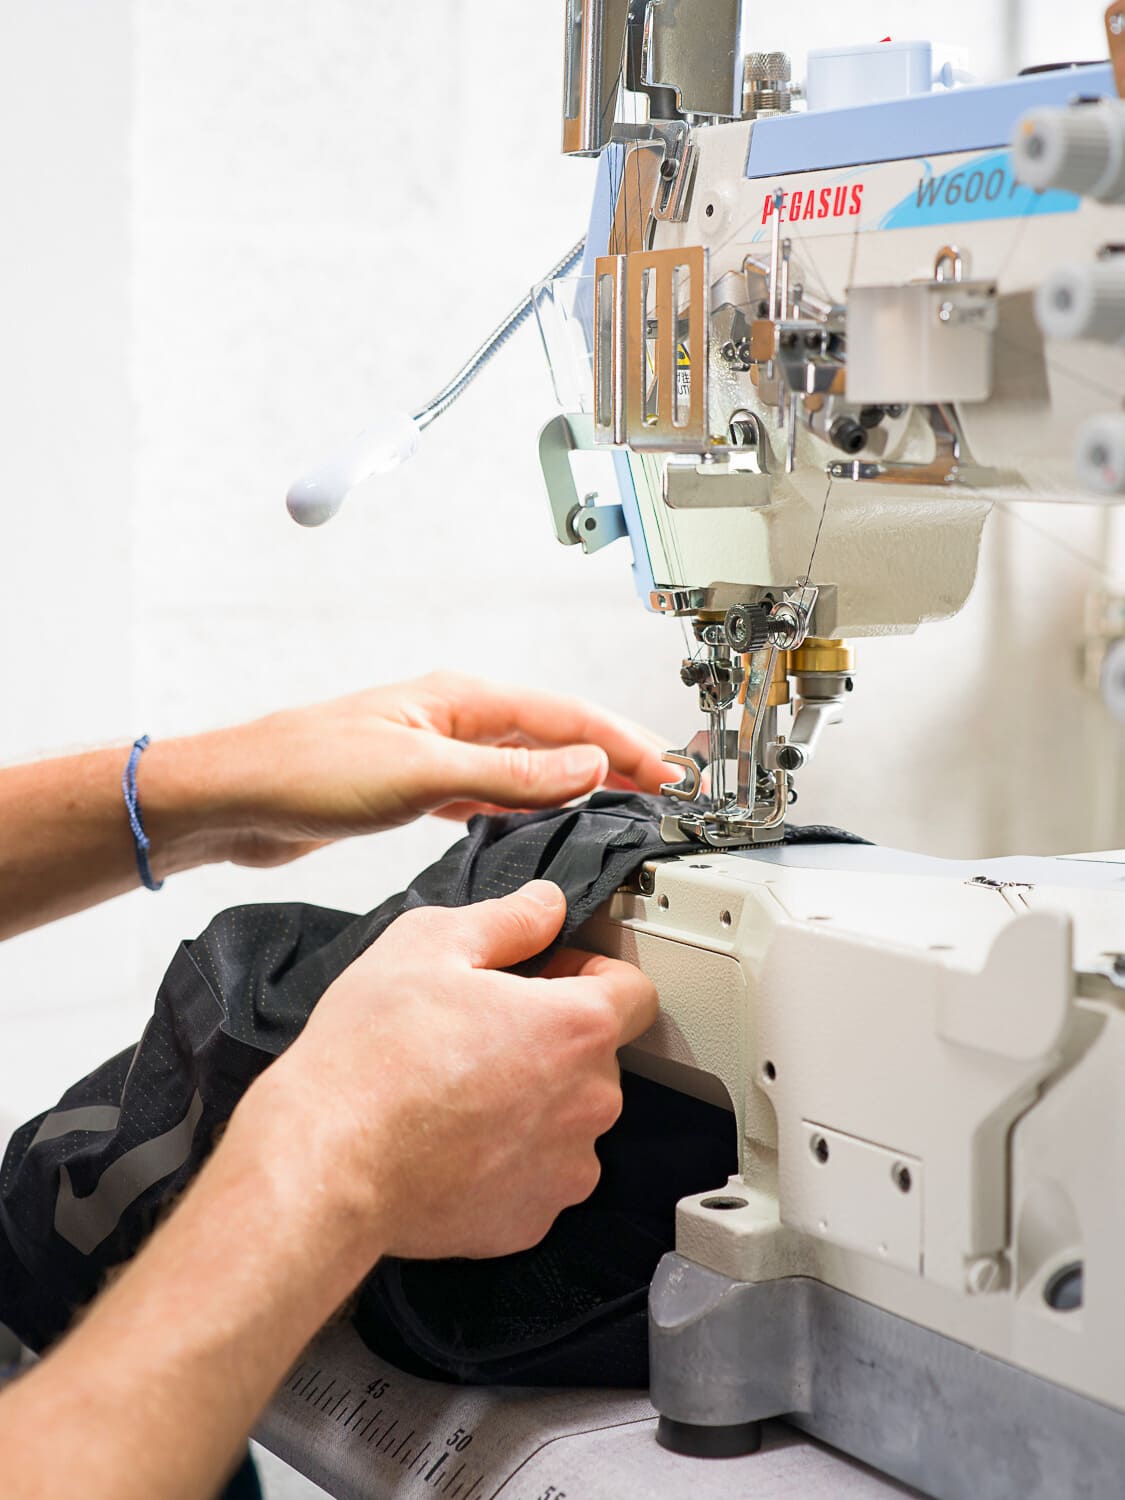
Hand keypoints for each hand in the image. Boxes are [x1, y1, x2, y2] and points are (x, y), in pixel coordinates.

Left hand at [147, 672, 667, 869]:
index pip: (566, 717)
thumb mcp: (420, 775)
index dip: (624, 742)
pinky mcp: (415, 785)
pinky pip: (492, 789)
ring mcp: (435, 750)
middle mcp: (453, 717)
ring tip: (621, 796)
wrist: (235, 799)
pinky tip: (540, 815)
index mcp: (460, 699)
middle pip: (553, 734)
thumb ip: (508, 775)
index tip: (669, 767)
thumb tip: (586, 767)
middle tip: (664, 783)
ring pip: (526, 761)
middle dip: (612, 756)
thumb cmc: (306, 771)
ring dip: (575, 778)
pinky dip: (527, 800)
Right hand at [245, 880, 657, 1260]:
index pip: (633, 991)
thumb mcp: (429, 945)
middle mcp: (589, 1104)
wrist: (326, 1162)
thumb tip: (544, 905)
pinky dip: (507, 1157)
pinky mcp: (532, 1219)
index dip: (589, 973)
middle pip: (596, 1056)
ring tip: (457, 1089)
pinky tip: (452, 1139)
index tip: (544, 977)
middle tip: (480, 1031)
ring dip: (532, 1100)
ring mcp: (564, 1169)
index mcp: (576, 1030)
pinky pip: (537, 1173)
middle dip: (550, 1038)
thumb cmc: (371, 1057)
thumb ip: (506, 919)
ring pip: (567, 1118)